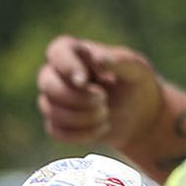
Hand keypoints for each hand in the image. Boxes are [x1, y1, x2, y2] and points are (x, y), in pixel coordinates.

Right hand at [37, 36, 161, 147]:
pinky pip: (56, 131)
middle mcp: (59, 73)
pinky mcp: (57, 122)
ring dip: (80, 117)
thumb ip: (121, 61)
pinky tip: (101, 129)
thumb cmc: (136, 85)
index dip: (65, 66)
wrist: (139, 116)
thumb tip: (98, 59)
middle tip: (103, 100)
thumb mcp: (137, 70)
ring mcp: (55, 99)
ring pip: (50, 108)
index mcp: (77, 52)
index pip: (57, 51)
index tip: (83, 80)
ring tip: (106, 115)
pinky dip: (80, 134)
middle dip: (75, 97)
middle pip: (46, 82)